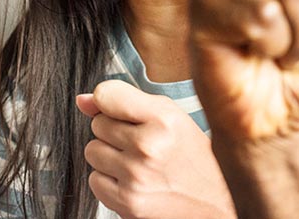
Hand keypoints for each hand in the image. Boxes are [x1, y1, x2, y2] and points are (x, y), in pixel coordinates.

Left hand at [76, 80, 236, 218]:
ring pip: (92, 151)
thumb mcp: (170, 117)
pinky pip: (94, 180)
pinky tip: (133, 180)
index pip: (107, 95)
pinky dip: (109, 181)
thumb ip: (126, 102)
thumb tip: (82, 100)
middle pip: (97, 124)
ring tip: (138, 161)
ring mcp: (137, 176)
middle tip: (142, 141)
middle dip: (115, 131)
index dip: (109, 101)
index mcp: (164, 119)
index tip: (120, 109)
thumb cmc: (194, 157)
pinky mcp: (129, 203)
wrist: (217, 202)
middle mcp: (149, 146)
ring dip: (110, 156)